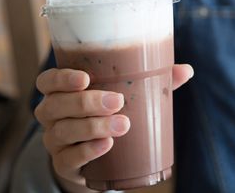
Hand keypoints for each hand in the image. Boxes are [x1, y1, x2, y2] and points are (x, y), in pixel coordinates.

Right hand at [34, 64, 193, 192]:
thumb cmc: (111, 114)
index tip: (86, 78)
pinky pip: (69, 158)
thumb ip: (154, 82)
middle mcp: (51, 114)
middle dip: (87, 102)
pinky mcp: (63, 164)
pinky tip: (107, 145)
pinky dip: (88, 151)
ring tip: (122, 125)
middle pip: (56, 105)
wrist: (98, 158)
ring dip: (92, 127)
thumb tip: (185, 70)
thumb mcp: (128, 96)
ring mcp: (54, 141)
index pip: (48, 81)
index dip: (62, 78)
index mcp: (61, 91)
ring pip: (63, 131)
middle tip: (117, 101)